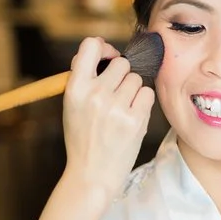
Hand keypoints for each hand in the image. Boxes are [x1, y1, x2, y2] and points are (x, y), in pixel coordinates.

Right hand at [61, 36, 154, 206]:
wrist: (91, 174)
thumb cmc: (83, 137)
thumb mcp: (72, 105)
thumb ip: (85, 77)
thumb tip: (104, 49)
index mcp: (75, 88)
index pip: (90, 45)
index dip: (103, 48)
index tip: (106, 59)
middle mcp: (95, 94)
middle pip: (122, 63)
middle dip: (122, 76)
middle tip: (115, 95)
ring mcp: (116, 106)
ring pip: (137, 79)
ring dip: (133, 91)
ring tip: (121, 110)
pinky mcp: (135, 119)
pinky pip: (147, 93)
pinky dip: (143, 103)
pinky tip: (131, 116)